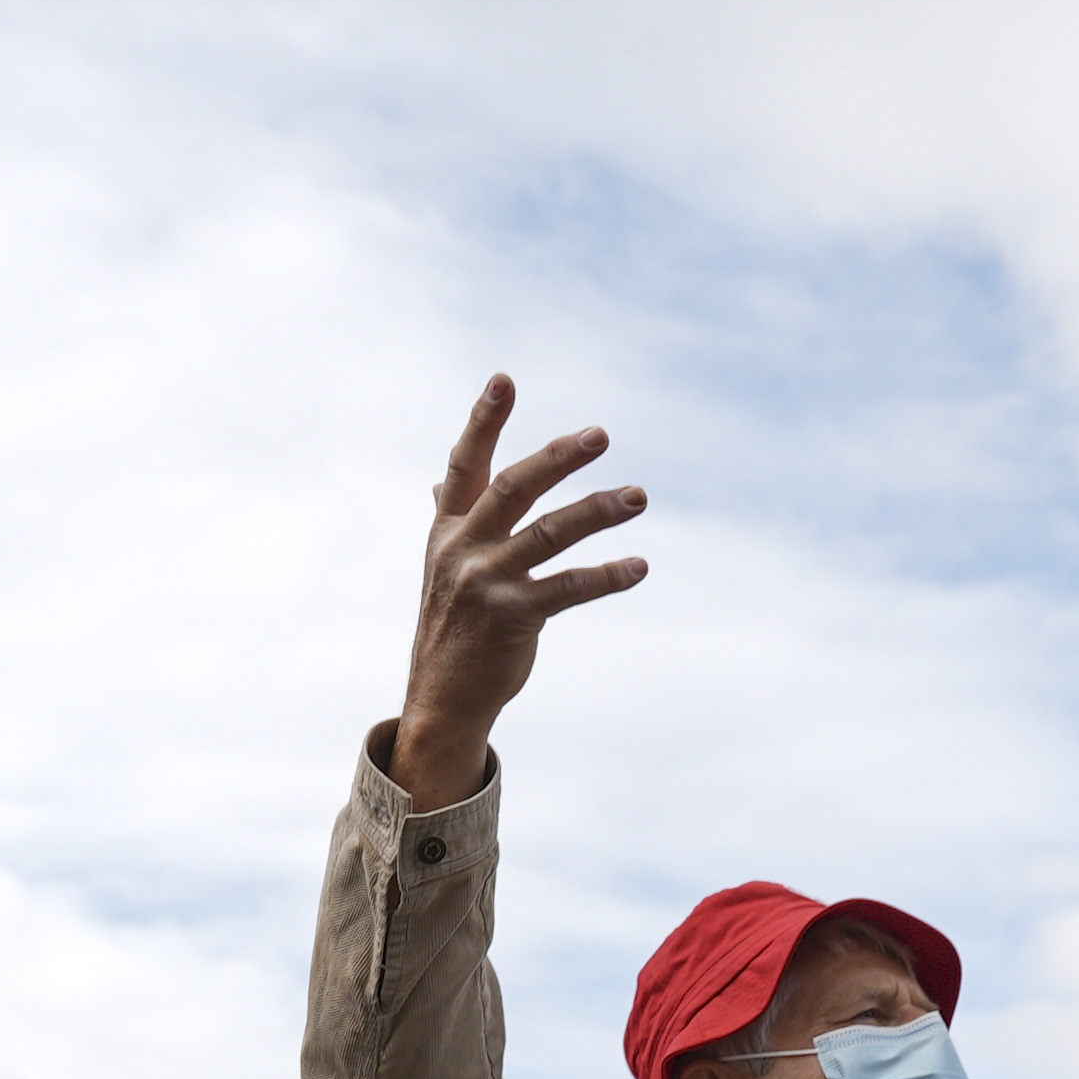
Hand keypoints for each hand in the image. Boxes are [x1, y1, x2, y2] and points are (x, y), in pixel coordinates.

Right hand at [387, 376, 649, 805]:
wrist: (442, 699)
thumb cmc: (452, 627)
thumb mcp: (443, 568)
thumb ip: (450, 520)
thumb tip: (440, 480)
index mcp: (446, 530)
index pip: (465, 465)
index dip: (484, 422)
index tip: (504, 380)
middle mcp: (462, 549)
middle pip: (513, 487)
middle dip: (557, 457)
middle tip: (600, 435)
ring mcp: (485, 584)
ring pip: (550, 533)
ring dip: (599, 511)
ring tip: (638, 497)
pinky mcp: (512, 619)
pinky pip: (569, 588)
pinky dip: (608, 575)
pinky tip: (638, 565)